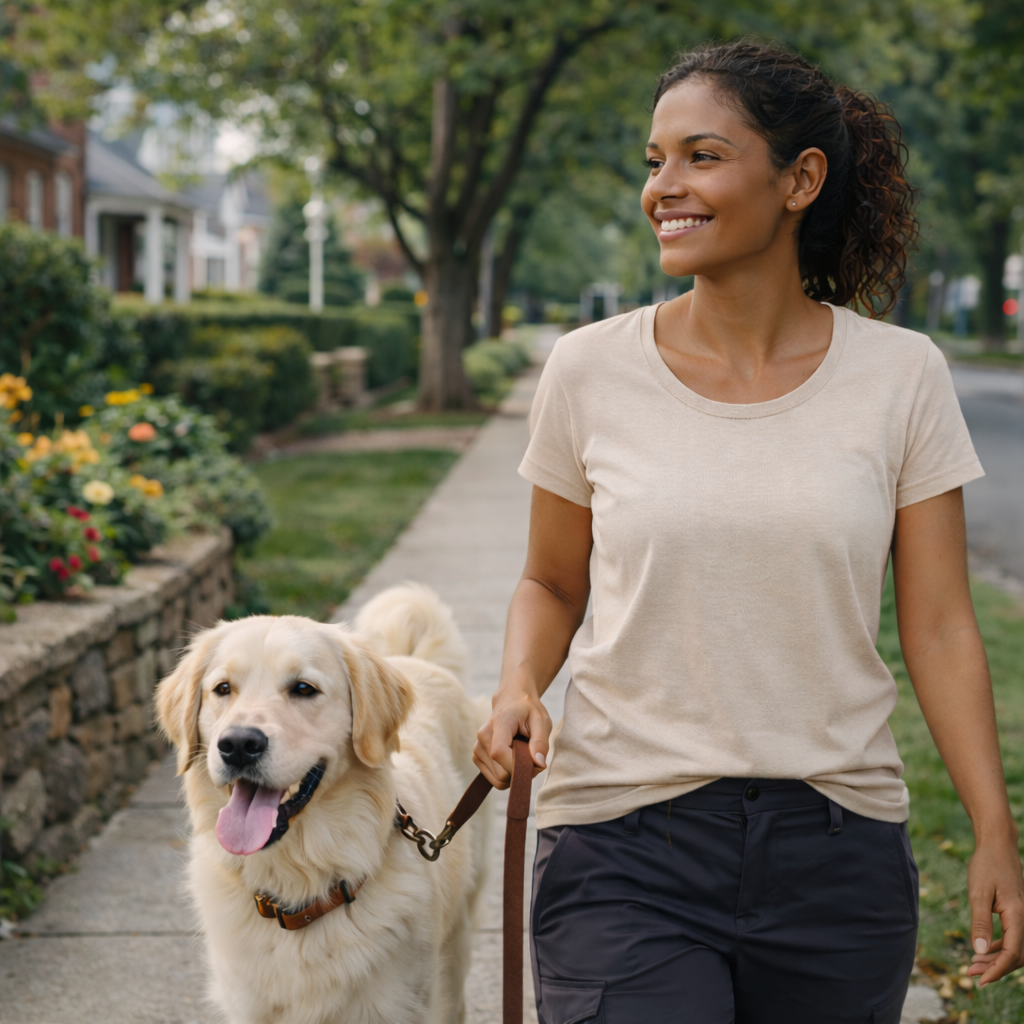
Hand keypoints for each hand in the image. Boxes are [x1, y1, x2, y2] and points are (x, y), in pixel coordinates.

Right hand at [473, 686, 551, 789]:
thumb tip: (539, 764)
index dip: (517, 766)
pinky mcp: (477, 757)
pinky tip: (511, 758)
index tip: (535, 763)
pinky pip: (494, 779)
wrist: (511, 700)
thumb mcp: (541, 721)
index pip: (499, 753)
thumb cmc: (528, 711)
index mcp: (499, 723)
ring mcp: (477, 748)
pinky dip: (506, 774)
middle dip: (520, 771)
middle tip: (532, 756)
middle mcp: (483, 736)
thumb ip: (541, 742)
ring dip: (514, 773)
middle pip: (501, 773)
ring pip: (498, 779)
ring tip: (521, 755)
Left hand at [965, 834, 1023, 985]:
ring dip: (996, 959)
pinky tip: (984, 951)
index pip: (1012, 953)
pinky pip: (1013, 938)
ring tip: (972, 966)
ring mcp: (1023, 917)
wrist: (997, 846)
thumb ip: (980, 922)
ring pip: (1015, 948)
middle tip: (970, 973)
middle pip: (1016, 955)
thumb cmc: (986, 866)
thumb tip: (978, 950)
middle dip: (995, 968)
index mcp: (1018, 915)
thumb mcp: (978, 893)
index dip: (997, 969)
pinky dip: (999, 948)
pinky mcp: (1017, 914)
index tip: (980, 980)